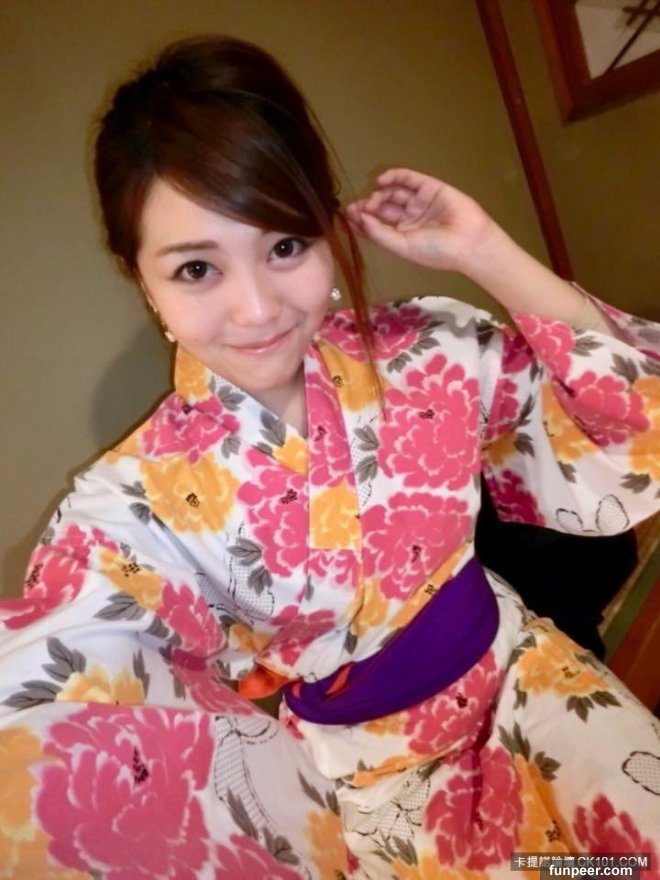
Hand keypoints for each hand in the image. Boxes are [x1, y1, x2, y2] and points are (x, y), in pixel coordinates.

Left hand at [345, 168, 496, 273]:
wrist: (468, 242)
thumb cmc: (436, 251)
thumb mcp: (402, 246)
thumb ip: (379, 233)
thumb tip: (359, 218)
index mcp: (402, 236)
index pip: (376, 226)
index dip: (361, 221)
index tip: (347, 217)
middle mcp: (409, 218)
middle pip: (382, 208)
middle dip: (368, 206)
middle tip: (358, 208)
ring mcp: (419, 202)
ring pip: (393, 193)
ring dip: (380, 194)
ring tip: (373, 199)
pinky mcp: (429, 188)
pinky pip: (408, 179)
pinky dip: (394, 177)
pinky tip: (381, 182)